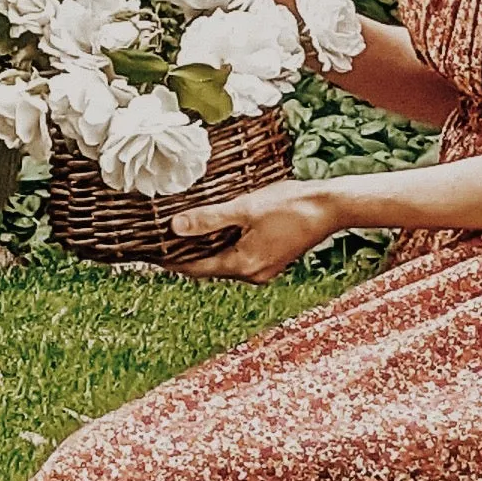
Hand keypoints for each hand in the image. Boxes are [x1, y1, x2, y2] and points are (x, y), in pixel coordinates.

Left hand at [166, 177, 345, 280]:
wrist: (330, 207)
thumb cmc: (291, 206)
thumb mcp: (245, 209)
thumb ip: (209, 219)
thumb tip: (176, 227)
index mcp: (243, 266)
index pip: (196, 269)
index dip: (172, 260)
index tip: (151, 253)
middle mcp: (253, 274)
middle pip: (209, 267)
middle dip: (186, 254)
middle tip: (161, 239)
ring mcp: (264, 268)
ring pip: (224, 261)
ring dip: (205, 248)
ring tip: (183, 232)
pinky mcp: (272, 258)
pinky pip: (239, 255)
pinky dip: (223, 244)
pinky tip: (216, 228)